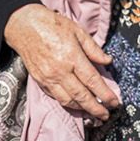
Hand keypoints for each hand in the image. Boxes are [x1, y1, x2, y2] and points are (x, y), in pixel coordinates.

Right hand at [4, 3, 119, 120]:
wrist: (24, 26)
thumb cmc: (52, 25)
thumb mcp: (77, 31)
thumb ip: (93, 49)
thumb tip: (108, 61)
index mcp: (72, 56)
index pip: (92, 81)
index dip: (105, 94)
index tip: (114, 102)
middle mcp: (60, 71)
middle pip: (81, 96)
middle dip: (96, 108)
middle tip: (106, 115)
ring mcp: (48, 78)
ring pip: (68, 101)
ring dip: (82, 110)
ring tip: (93, 113)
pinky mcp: (40, 81)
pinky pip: (56, 97)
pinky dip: (68, 103)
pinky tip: (76, 104)